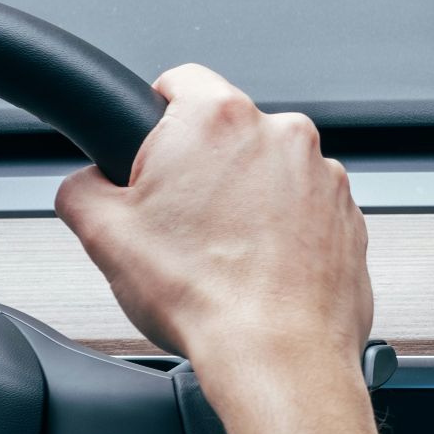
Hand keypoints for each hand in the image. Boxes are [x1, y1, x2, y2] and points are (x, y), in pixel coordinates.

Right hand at [54, 64, 371, 376]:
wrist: (279, 352)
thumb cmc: (206, 294)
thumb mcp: (103, 232)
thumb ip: (83, 187)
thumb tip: (89, 183)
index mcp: (220, 120)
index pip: (180, 81)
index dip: (156, 112)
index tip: (151, 142)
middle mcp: (284, 136)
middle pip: (230, 132)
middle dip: (204, 166)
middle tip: (180, 218)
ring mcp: (326, 176)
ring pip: (273, 172)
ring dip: (250, 199)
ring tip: (224, 252)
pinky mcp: (351, 216)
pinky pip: (308, 209)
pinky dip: (288, 230)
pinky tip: (262, 267)